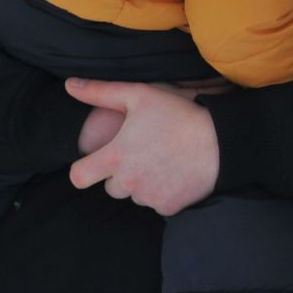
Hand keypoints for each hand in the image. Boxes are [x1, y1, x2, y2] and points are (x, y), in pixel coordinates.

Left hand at [64, 78, 219, 215]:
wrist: (222, 141)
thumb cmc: (180, 114)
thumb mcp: (139, 95)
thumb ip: (101, 92)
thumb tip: (70, 85)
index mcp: (115, 157)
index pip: (78, 177)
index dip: (84, 170)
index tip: (96, 163)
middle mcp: (128, 182)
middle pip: (110, 188)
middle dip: (121, 175)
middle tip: (142, 155)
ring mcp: (149, 197)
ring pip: (135, 196)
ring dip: (142, 185)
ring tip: (163, 162)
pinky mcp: (169, 207)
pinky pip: (157, 204)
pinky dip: (164, 193)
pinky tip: (177, 174)